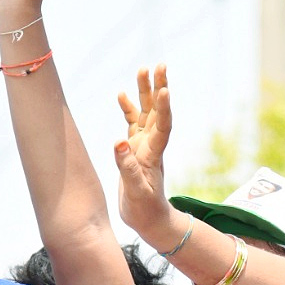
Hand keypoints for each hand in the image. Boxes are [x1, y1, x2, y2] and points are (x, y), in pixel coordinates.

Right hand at [114, 66, 179, 239]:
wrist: (149, 219)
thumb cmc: (145, 210)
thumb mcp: (137, 192)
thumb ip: (128, 168)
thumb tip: (119, 142)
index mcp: (154, 155)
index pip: (162, 127)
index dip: (163, 109)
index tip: (165, 90)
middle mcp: (152, 145)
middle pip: (157, 112)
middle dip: (158, 88)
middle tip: (160, 65)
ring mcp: (144, 145)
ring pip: (146, 113)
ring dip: (145, 92)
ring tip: (143, 69)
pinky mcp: (135, 149)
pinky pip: (133, 123)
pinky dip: (128, 108)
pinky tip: (121, 94)